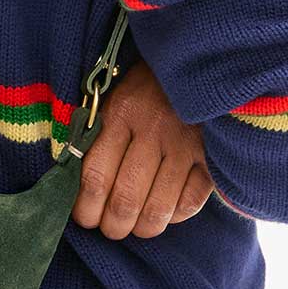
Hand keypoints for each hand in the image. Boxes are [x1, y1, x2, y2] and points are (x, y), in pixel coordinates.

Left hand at [72, 60, 215, 239]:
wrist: (198, 59)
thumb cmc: (146, 85)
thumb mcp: (115, 98)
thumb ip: (96, 135)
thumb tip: (76, 185)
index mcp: (121, 113)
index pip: (95, 177)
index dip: (85, 208)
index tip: (84, 218)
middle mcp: (152, 129)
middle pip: (125, 198)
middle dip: (113, 225)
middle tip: (110, 228)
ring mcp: (185, 143)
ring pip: (158, 208)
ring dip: (143, 227)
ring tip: (136, 227)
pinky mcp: (211, 154)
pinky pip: (190, 202)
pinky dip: (175, 216)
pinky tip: (166, 212)